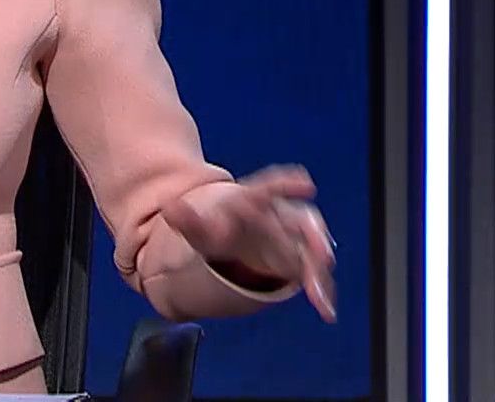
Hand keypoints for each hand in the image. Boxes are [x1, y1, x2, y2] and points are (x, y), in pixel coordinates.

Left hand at [162, 164, 337, 321]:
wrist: (238, 236)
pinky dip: (320, 291)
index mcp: (256, 200)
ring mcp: (295, 238)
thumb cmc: (222, 227)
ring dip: (318, 270)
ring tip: (319, 295)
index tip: (305, 183)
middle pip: (302, 221)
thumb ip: (187, 220)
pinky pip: (314, 273)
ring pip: (313, 249)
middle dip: (314, 237)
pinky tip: (325, 310)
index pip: (271, 188)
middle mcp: (282, 215)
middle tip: (322, 255)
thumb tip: (169, 209)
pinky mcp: (300, 260)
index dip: (288, 185)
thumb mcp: (201, 228)